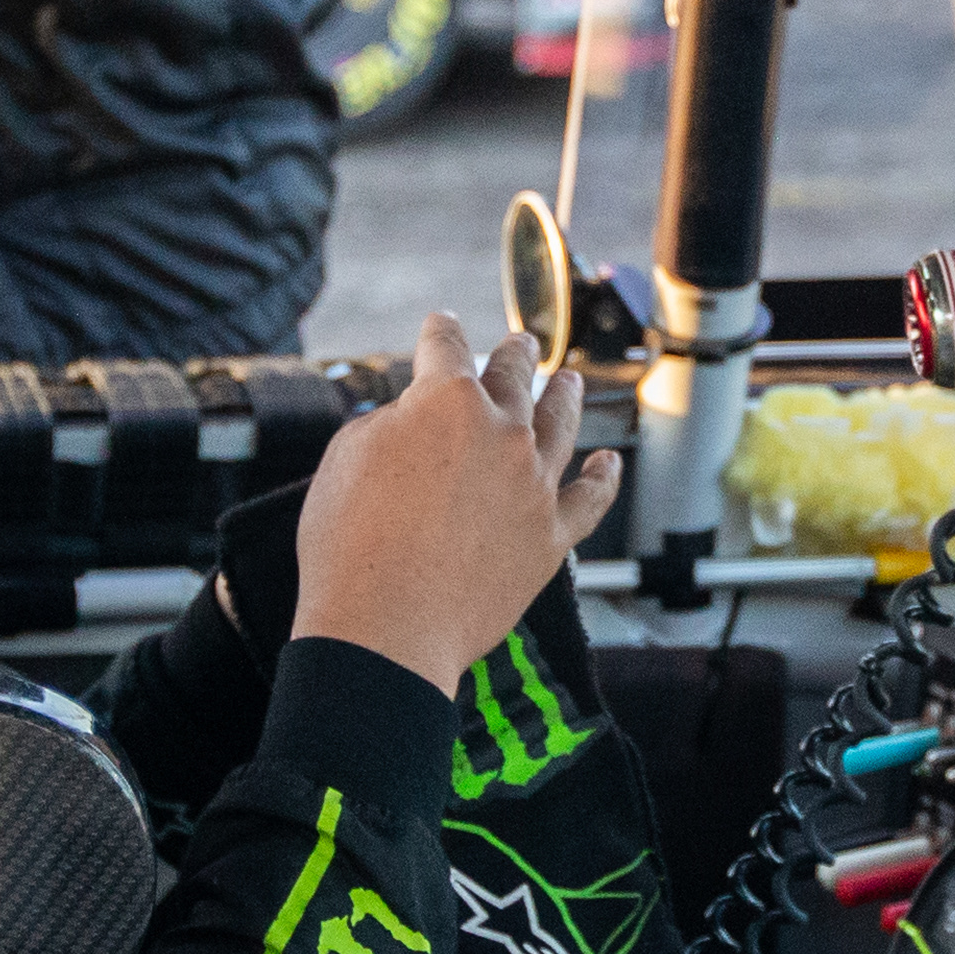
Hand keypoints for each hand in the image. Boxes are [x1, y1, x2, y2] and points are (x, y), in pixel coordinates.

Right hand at [293, 315, 620, 692]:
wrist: (386, 629)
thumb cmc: (350, 546)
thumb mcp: (347, 459)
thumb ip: (390, 424)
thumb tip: (415, 421)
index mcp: (447, 400)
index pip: (445, 347)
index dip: (441, 331)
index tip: (442, 324)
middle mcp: (503, 432)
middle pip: (513, 376)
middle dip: (514, 354)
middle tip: (519, 343)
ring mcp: (535, 483)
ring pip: (561, 423)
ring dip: (565, 395)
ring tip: (569, 380)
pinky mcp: (552, 535)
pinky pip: (591, 498)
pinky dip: (603, 477)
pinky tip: (607, 464)